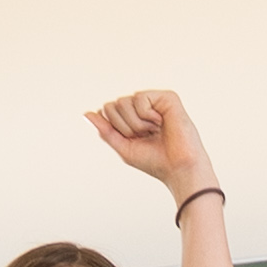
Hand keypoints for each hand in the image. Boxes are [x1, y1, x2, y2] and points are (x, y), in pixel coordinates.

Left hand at [86, 87, 210, 200]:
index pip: (107, 110)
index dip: (115, 128)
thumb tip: (87, 113)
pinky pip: (140, 98)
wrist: (178, 168)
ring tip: (154, 131)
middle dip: (124, 126)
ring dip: (135, 123)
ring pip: (123, 101)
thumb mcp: (124, 147)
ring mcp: (154, 101)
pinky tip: (160, 122)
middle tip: (144, 136)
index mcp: (133, 118)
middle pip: (112, 105)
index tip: (134, 140)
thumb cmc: (155, 161)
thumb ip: (106, 130)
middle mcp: (142, 107)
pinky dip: (146, 115)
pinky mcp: (167, 97)